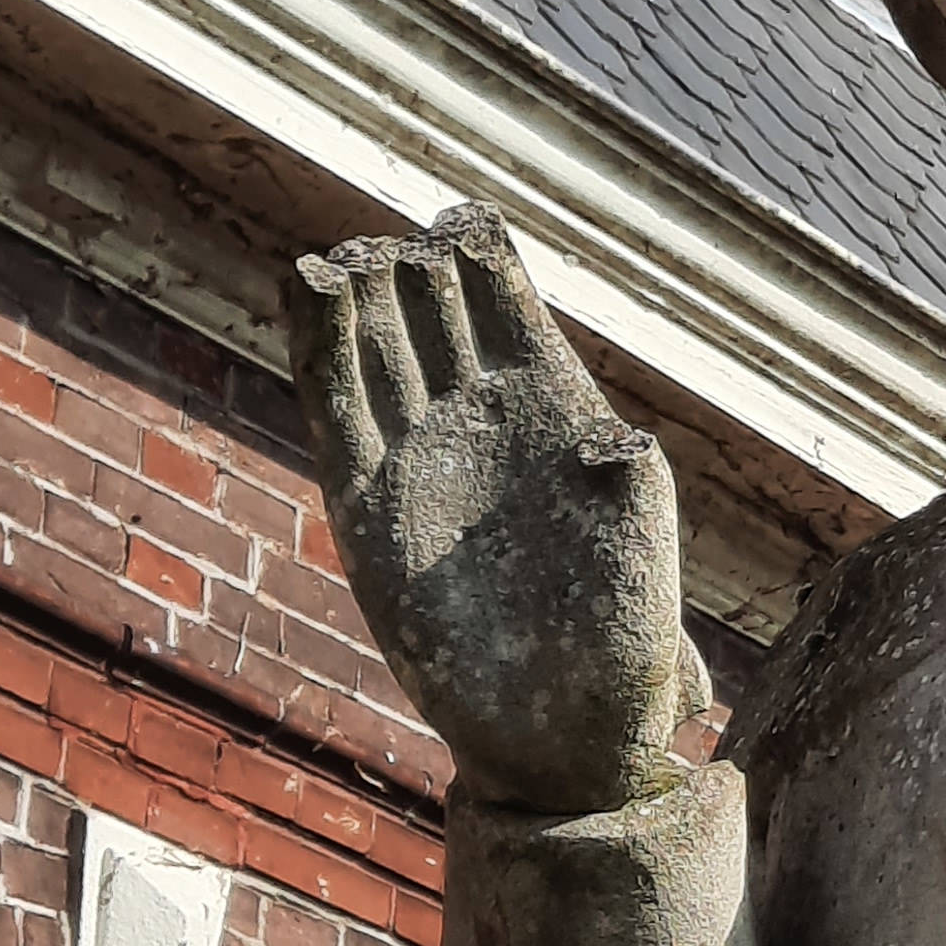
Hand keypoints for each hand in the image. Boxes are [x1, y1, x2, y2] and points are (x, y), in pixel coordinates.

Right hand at [286, 205, 701, 814]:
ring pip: (381, 353)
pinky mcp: (365, 505)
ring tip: (344, 254)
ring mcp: (421, 459)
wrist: (561, 727)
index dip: (487, 262)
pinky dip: (320, 353)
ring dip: (363, 303)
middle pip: (439, 317)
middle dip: (417, 274)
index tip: (465, 217)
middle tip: (397, 241)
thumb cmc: (624, 638)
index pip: (512, 310)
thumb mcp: (639, 550)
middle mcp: (484, 424)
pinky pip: (336, 412)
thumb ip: (629, 487)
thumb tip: (617, 448)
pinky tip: (306, 298)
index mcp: (558, 411)